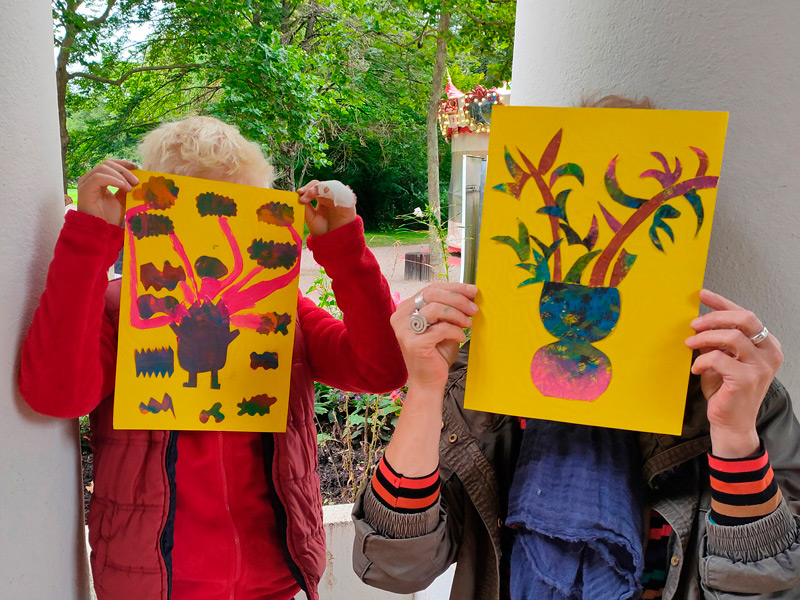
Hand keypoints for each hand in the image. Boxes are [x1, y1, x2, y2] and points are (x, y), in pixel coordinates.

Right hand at [76, 159, 138, 226]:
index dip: (123, 163)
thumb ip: (125, 187)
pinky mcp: (84, 190)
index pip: (109, 164)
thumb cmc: (110, 217)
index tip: (137, 167)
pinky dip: (112, 179)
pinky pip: (98, 178)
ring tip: (130, 188)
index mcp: (98, 180)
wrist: (102, 231)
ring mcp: (86, 183)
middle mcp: (90, 179)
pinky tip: (123, 186)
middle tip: (136, 181)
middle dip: (124, 170)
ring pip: (103, 168)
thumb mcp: (122, 199)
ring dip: (120, 175)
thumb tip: (135, 178)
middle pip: (107, 164)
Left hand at [298, 179, 356, 235]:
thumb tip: (299, 196)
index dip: (307, 187)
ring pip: (335, 186)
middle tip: (306, 194)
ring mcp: (340, 199)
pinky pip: (346, 194)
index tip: (299, 192)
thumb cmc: (322, 230)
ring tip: (315, 194)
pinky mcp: (349, 204)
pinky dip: (339, 192)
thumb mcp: (310, 218)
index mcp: (321, 198)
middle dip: (314, 188)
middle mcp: (331, 197)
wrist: (332, 241)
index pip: (315, 186)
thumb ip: (306, 207)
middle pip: (324, 184)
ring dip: (324, 188)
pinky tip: (331, 196)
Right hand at [390, 282, 478, 390]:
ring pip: (436, 308)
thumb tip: (468, 292)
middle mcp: (401, 317)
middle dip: (458, 299)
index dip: (454, 287)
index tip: (473, 291)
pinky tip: (460, 338)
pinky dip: (455, 331)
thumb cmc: (436, 353)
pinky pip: (441, 328)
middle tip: (474, 309)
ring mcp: (405, 330)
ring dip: (458, 315)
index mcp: (405, 309)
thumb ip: (448, 308)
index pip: (431, 289)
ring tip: (468, 324)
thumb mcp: (442, 325)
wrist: (428, 382)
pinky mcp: (414, 344)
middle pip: (432, 294)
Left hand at [686, 289, 782, 457]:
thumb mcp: (721, 359)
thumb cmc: (725, 390)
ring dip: (704, 338)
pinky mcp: (746, 379)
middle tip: (693, 324)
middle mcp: (769, 353)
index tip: (702, 294)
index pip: (746, 315)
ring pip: (731, 336)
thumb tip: (699, 320)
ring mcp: (761, 367)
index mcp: (767, 345)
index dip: (722, 303)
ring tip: (690, 344)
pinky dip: (702, 360)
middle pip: (745, 319)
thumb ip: (717, 341)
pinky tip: (696, 368)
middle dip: (715, 317)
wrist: (731, 423)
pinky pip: (718, 358)